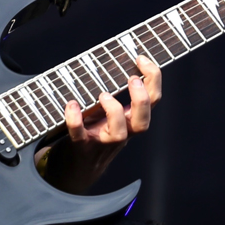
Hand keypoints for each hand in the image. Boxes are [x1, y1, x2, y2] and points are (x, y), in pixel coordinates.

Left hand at [45, 54, 160, 193]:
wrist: (76, 168)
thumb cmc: (93, 132)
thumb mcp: (109, 113)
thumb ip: (115, 91)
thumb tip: (113, 56)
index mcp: (130, 119)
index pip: (153, 100)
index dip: (153, 78)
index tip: (141, 58)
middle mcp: (122, 131)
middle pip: (143, 121)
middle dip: (142, 99)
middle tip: (132, 79)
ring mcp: (103, 141)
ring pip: (120, 133)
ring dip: (114, 111)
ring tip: (103, 94)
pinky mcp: (81, 148)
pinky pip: (80, 136)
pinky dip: (75, 120)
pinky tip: (71, 105)